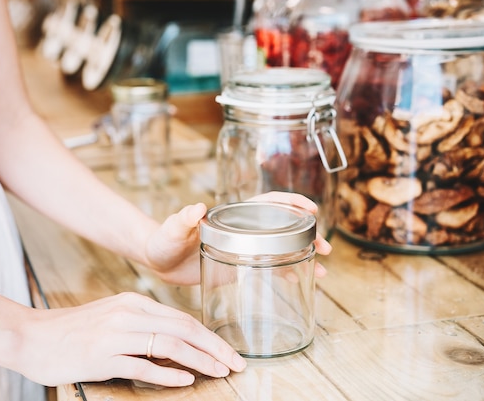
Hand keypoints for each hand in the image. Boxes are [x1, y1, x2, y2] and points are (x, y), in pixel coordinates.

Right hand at [17, 292, 246, 386]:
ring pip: (169, 344)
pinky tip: (185, 379)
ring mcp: (115, 334)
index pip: (182, 318)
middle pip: (183, 328)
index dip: (210, 336)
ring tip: (220, 371)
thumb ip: (141, 325)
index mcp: (132, 302)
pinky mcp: (102, 355)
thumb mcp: (111, 317)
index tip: (228, 352)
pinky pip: (142, 364)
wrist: (30, 336)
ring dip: (200, 359)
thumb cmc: (71, 331)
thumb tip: (174, 343)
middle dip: (215, 347)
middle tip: (236, 363)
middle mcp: (128, 313)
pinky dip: (167, 373)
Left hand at [145, 192, 331, 284]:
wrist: (158, 259)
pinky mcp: (238, 266)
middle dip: (307, 234)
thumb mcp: (174, 228)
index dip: (291, 203)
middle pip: (282, 227)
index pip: (267, 203)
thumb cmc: (164, 239)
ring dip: (303, 255)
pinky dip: (286, 272)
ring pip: (280, 248)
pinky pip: (268, 267)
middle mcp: (241, 230)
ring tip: (323, 270)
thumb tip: (197, 207)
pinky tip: (299, 280)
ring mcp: (242, 249)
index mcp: (231, 216)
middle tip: (325, 248)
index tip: (312, 210)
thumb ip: (184, 218)